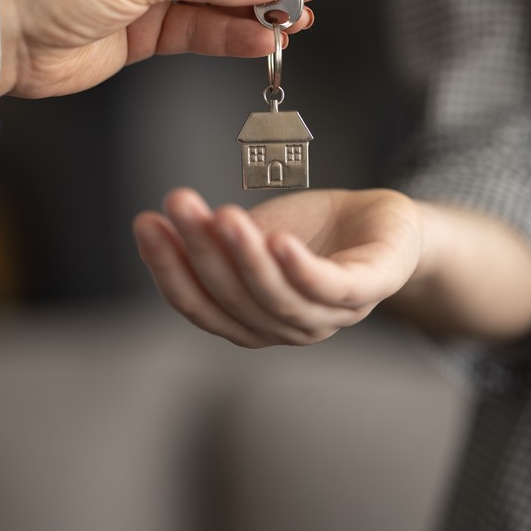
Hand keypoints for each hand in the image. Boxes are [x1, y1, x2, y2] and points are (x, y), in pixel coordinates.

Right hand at [133, 188, 421, 347]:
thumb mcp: (254, 234)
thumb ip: (216, 244)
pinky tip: (279, 241)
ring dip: (245, 257)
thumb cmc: (315, 233)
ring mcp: (332, 313)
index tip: (145, 222)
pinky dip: (302, 269)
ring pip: (277, 296)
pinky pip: (331, 288)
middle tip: (178, 203)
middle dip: (200, 250)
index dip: (167, 268)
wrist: (385, 221)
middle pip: (234, 299)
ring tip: (222, 215)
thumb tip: (154, 231)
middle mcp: (288, 326)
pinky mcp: (370, 287)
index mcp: (253, 319)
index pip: (200, 306)